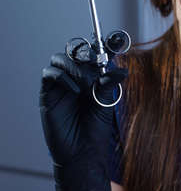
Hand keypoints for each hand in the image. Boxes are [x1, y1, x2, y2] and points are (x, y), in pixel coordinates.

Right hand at [39, 51, 127, 190]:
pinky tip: (76, 91)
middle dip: (87, 52)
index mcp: (94, 75)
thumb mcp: (106, 101)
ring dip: (75, 65)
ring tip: (87, 83)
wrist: (83, 150)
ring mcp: (62, 82)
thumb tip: (122, 70)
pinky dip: (62, 77)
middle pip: (76, 50)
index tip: (117, 40)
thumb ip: (109, 83)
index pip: (97, 52)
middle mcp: (77, 75)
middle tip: (97, 61)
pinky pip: (50, 74)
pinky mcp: (49, 92)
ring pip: (61, 58)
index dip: (105, 44)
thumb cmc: (96, 126)